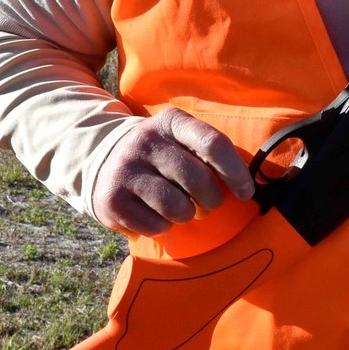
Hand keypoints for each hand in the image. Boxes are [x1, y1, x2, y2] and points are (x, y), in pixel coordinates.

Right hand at [91, 109, 256, 237]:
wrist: (102, 160)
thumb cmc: (160, 155)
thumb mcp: (180, 139)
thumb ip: (210, 153)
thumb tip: (245, 186)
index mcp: (170, 122)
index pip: (213, 143)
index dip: (236, 172)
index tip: (245, 192)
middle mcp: (145, 141)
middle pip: (198, 180)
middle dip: (211, 201)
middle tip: (205, 203)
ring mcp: (126, 170)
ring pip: (178, 208)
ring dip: (186, 216)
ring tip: (178, 207)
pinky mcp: (112, 200)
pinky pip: (156, 227)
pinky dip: (163, 227)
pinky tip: (154, 214)